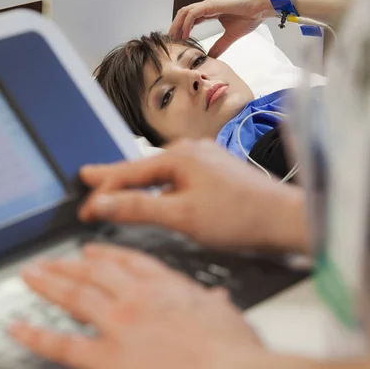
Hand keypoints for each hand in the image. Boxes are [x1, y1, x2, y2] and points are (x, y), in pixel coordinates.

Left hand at [9, 243, 264, 368]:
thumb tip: (217, 299)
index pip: (129, 262)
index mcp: (166, 287)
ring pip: (74, 297)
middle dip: (67, 266)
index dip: (105, 255)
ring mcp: (118, 325)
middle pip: (94, 273)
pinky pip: (62, 344)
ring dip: (48, 284)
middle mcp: (137, 299)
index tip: (90, 252)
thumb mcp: (228, 319)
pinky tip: (18, 328)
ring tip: (29, 276)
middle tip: (47, 262)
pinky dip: (36, 335)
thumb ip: (215, 306)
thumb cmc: (233, 353)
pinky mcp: (105, 357)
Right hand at [79, 139, 308, 253]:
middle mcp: (190, 150)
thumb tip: (102, 203)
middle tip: (87, 178)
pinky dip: (160, 185)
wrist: (286, 219)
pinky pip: (177, 176)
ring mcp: (205, 158)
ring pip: (160, 172)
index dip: (102, 191)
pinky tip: (157, 192)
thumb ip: (138, 208)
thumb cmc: (240, 217)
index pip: (127, 173)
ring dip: (137, 182)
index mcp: (179, 156)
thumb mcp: (182, 216)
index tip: (84, 207)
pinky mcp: (215, 170)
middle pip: (142, 167)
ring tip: (116, 186)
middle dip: (114, 177)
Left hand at [169, 0, 273, 57]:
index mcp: (209, 12)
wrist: (259, 8)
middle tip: (170, 42)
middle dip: (175, 28)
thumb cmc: (249, 17)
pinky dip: (186, 24)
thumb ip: (219, 46)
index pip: (189, 19)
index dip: (181, 30)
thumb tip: (211, 57)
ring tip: (174, 39)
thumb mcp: (230, 36)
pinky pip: (193, 14)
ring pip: (184, 12)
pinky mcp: (211, 4)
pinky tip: (185, 35)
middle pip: (183, 15)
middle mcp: (206, 7)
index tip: (177, 43)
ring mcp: (208, 4)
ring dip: (177, 26)